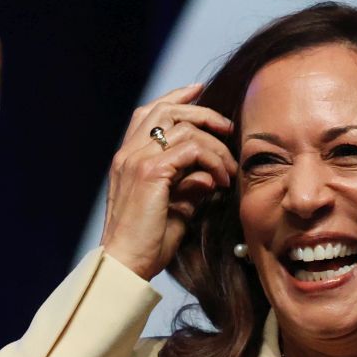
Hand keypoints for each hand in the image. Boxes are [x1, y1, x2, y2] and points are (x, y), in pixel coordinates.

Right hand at [99, 83, 237, 280]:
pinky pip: (192, 150)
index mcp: (128, 158)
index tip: (202, 92)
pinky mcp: (151, 173)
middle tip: (228, 127)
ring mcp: (137, 161)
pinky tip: (221, 181)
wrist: (127, 264)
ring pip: (184, 128)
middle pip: (168, 110)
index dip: (177, 97)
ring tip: (229, 171)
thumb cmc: (148, 242)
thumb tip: (210, 175)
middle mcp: (128, 153)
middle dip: (204, 113)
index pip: (150, 113)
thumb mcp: (173, 208)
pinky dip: (213, 161)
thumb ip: (188, 186)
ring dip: (215, 146)